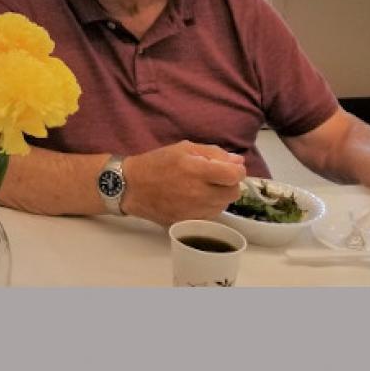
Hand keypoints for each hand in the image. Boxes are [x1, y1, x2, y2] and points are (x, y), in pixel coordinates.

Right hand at [120, 141, 246, 224]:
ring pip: (223, 205)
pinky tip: (196, 198)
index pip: (234, 176)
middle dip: (229, 183)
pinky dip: (209, 206)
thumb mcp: (183, 148)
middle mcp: (198, 193)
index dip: (237, 171)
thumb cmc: (157, 163)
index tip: (230, 168)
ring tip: (203, 187)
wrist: (131, 187)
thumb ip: (213, 152)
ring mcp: (193, 211)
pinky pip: (210, 215)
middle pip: (233, 193)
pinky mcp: (188, 222)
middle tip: (217, 177)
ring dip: (220, 195)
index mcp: (196, 170)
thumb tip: (237, 161)